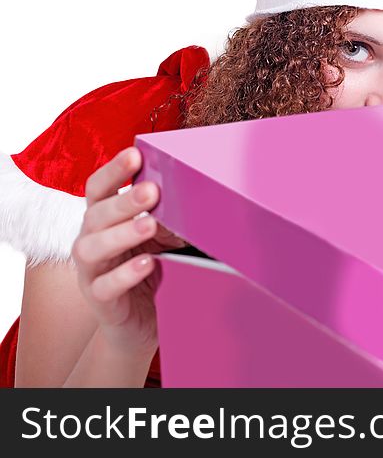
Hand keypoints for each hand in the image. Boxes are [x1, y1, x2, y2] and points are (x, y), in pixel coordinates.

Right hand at [71, 146, 185, 357]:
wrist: (139, 322)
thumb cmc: (150, 268)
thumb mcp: (161, 237)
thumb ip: (168, 215)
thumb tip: (198, 191)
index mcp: (102, 218)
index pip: (99, 188)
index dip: (114, 170)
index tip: (135, 155)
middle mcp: (89, 240)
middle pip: (96, 215)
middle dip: (124, 202)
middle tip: (152, 191)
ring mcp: (91, 271)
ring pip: (92, 248)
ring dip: (122, 234)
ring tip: (150, 225)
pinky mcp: (99, 300)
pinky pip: (106, 285)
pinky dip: (126, 273)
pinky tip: (148, 263)